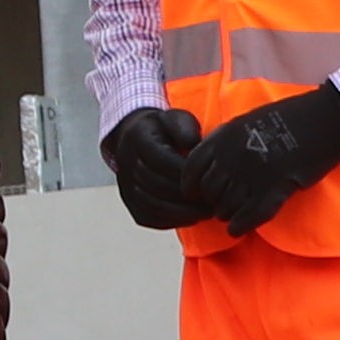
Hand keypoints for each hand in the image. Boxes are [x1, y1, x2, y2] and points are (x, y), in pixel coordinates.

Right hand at [99, 105, 213, 231]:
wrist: (134, 138)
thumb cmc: (163, 129)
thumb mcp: (175, 118)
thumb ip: (185, 127)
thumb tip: (193, 143)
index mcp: (138, 138)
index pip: (161, 160)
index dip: (186, 174)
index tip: (209, 180)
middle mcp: (126, 163)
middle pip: (157, 185)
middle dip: (188, 196)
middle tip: (214, 202)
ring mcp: (125, 185)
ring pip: (153, 205)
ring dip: (182, 212)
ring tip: (206, 213)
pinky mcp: (129, 202)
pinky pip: (148, 217)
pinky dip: (171, 221)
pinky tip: (190, 218)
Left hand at [180, 80, 339, 232]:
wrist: (325, 118)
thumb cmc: (289, 117)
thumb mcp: (247, 122)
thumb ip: (225, 142)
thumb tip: (210, 165)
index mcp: (225, 136)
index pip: (192, 168)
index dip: (191, 184)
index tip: (196, 192)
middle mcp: (234, 155)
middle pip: (209, 191)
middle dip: (212, 201)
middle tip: (221, 205)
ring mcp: (254, 173)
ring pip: (226, 206)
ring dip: (227, 214)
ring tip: (232, 215)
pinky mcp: (276, 188)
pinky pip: (249, 216)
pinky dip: (240, 226)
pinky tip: (237, 229)